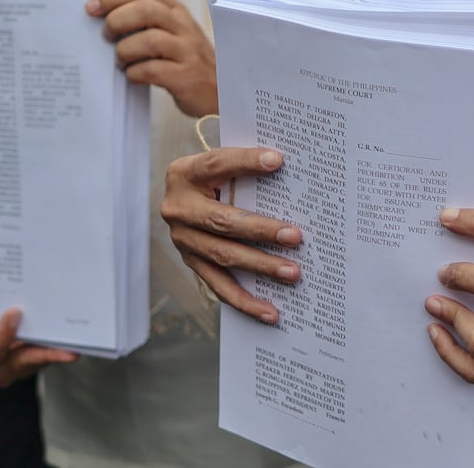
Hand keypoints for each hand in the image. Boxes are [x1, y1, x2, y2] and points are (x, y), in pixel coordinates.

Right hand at [0, 308, 76, 387]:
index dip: (1, 338)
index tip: (13, 312)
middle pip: (25, 363)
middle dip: (46, 355)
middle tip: (69, 348)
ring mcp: (19, 362)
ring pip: (42, 356)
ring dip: (60, 347)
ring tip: (81, 333)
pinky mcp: (33, 352)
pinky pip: (49, 346)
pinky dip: (62, 337)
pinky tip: (75, 321)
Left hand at [89, 0, 216, 117]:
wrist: (218, 90)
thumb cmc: (183, 57)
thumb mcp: (169, 27)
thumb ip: (144, 4)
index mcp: (176, 11)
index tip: (91, 7)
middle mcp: (184, 26)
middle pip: (146, 10)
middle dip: (117, 21)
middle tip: (106, 36)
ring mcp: (187, 51)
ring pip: (149, 40)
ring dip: (124, 51)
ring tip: (121, 60)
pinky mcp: (186, 76)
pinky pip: (152, 70)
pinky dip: (135, 73)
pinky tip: (133, 75)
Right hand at [161, 147, 302, 323]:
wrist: (185, 193)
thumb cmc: (216, 173)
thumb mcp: (222, 162)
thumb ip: (245, 162)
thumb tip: (285, 162)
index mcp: (184, 173)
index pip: (217, 164)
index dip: (245, 162)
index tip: (277, 161)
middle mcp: (178, 208)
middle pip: (222, 221)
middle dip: (261, 230)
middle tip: (295, 236)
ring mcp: (183, 239)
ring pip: (223, 256)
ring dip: (260, 265)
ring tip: (292, 272)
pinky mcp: (191, 263)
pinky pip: (218, 285)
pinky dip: (245, 301)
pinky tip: (270, 311)